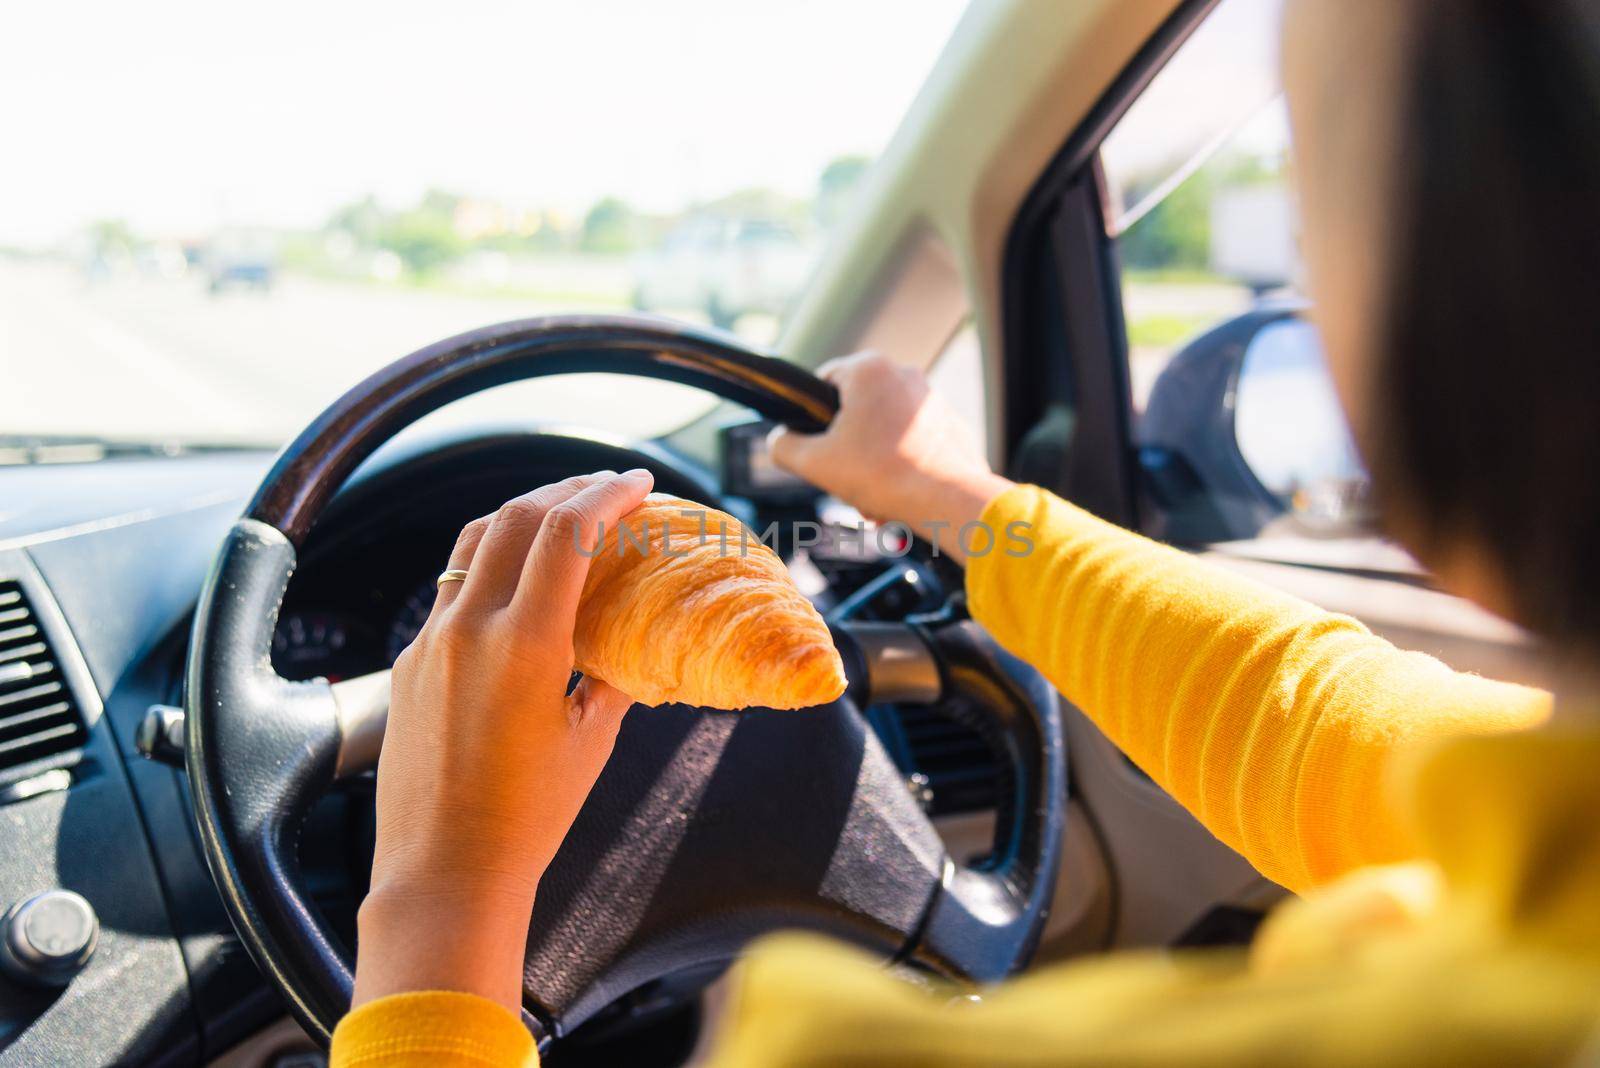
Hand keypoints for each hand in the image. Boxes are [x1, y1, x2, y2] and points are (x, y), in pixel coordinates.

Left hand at [352, 469, 654, 1012]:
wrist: (444, 872)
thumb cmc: (528, 818)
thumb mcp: (590, 740)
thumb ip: (611, 676)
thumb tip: (631, 645)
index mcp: (525, 644)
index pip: (567, 532)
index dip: (608, 495)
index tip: (639, 483)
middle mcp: (470, 628)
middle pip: (518, 516)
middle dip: (569, 489)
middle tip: (609, 487)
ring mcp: (431, 641)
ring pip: (475, 540)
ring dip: (524, 513)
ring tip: (563, 513)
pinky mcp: (410, 660)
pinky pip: (451, 585)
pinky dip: (493, 560)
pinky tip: (519, 578)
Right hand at [769, 351, 1012, 560]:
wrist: (946, 500)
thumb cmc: (881, 476)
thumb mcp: (813, 463)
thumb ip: (783, 445)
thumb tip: (780, 440)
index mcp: (868, 369)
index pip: (824, 382)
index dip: (813, 416)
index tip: (819, 446)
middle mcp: (904, 374)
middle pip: (857, 408)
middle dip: (848, 446)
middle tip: (847, 478)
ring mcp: (933, 398)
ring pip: (886, 428)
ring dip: (875, 460)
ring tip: (875, 496)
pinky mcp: (952, 423)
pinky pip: (915, 440)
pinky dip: (903, 463)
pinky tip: (901, 493)